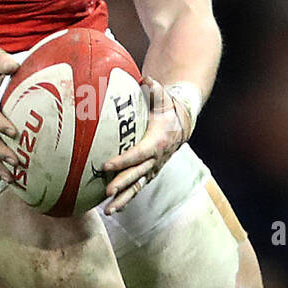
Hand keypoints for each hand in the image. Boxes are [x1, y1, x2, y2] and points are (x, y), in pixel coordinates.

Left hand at [101, 75, 191, 213]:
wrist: (181, 122)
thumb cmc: (166, 107)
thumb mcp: (162, 97)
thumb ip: (154, 89)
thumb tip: (146, 77)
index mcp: (157, 142)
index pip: (138, 153)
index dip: (123, 160)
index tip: (106, 164)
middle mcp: (156, 159)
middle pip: (137, 174)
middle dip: (122, 183)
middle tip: (107, 190)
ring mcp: (153, 168)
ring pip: (137, 187)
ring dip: (123, 199)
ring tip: (108, 209)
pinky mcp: (149, 173)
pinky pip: (137, 189)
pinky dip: (126, 199)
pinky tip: (113, 208)